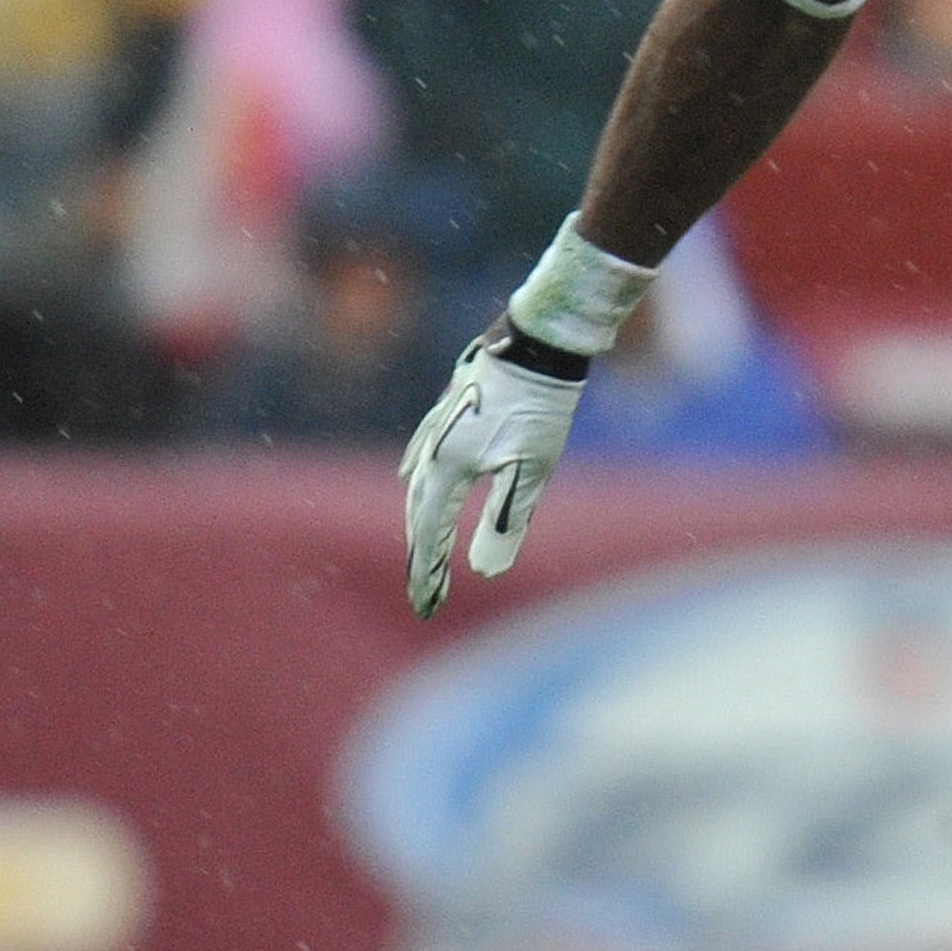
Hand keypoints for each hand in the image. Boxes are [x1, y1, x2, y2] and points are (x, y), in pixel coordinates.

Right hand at [401, 325, 589, 616]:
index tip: (427, 607)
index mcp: (446, 468)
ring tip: (421, 553)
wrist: (536, 342)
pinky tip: (412, 478)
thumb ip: (505, 520)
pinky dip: (419, 481)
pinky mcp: (448, 412)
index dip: (429, 573)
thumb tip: (485, 573)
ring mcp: (436, 429)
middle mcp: (431, 450)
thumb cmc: (538, 406)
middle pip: (418, 513)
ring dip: (418, 522)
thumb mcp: (531, 469)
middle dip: (422, 556)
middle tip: (426, 594)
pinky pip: (423, 456)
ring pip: (418, 484)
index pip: (430, 533)